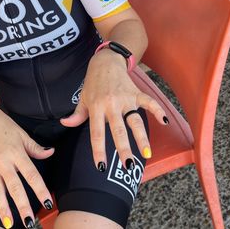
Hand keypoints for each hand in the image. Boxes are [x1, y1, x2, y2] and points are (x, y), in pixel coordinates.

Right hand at [0, 104, 53, 227]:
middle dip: (22, 206)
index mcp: (16, 153)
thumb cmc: (4, 125)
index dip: (40, 189)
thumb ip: (36, 147)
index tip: (47, 202)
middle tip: (30, 222)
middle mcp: (3, 162)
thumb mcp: (22, 134)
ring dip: (2, 208)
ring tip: (8, 223)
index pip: (31, 174)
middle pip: (14, 187)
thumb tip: (50, 152)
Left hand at [60, 50, 167, 170]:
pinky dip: (157, 110)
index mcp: (96, 107)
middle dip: (123, 148)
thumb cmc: (93, 82)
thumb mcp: (83, 97)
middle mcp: (110, 104)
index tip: (101, 167)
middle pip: (118, 129)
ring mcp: (125, 98)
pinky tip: (164, 121)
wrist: (105, 61)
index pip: (96, 133)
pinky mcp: (136, 92)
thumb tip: (65, 124)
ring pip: (134, 120)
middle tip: (128, 165)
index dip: (98, 150)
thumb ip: (77, 114)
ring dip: (141, 137)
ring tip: (147, 153)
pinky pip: (148, 102)